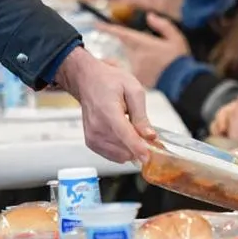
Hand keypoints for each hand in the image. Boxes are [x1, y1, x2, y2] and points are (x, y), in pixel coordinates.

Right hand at [56, 46, 155, 163]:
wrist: (88, 80)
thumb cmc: (109, 81)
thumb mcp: (133, 89)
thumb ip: (141, 115)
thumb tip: (149, 135)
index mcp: (108, 111)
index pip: (124, 135)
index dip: (138, 148)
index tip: (148, 157)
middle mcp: (97, 126)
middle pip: (124, 149)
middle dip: (139, 145)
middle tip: (144, 133)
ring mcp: (92, 136)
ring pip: (120, 155)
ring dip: (130, 148)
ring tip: (130, 130)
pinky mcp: (91, 143)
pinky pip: (113, 156)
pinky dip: (121, 150)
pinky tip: (122, 135)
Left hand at [96, 14, 188, 88]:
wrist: (182, 81)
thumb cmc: (178, 60)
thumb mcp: (175, 38)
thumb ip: (162, 25)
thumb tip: (150, 16)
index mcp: (143, 44)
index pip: (122, 34)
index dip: (108, 29)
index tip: (97, 25)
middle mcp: (137, 55)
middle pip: (128, 46)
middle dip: (133, 45)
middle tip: (146, 48)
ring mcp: (136, 68)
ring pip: (132, 58)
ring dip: (139, 56)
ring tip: (154, 60)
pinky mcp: (139, 78)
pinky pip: (135, 69)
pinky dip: (141, 66)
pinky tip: (154, 68)